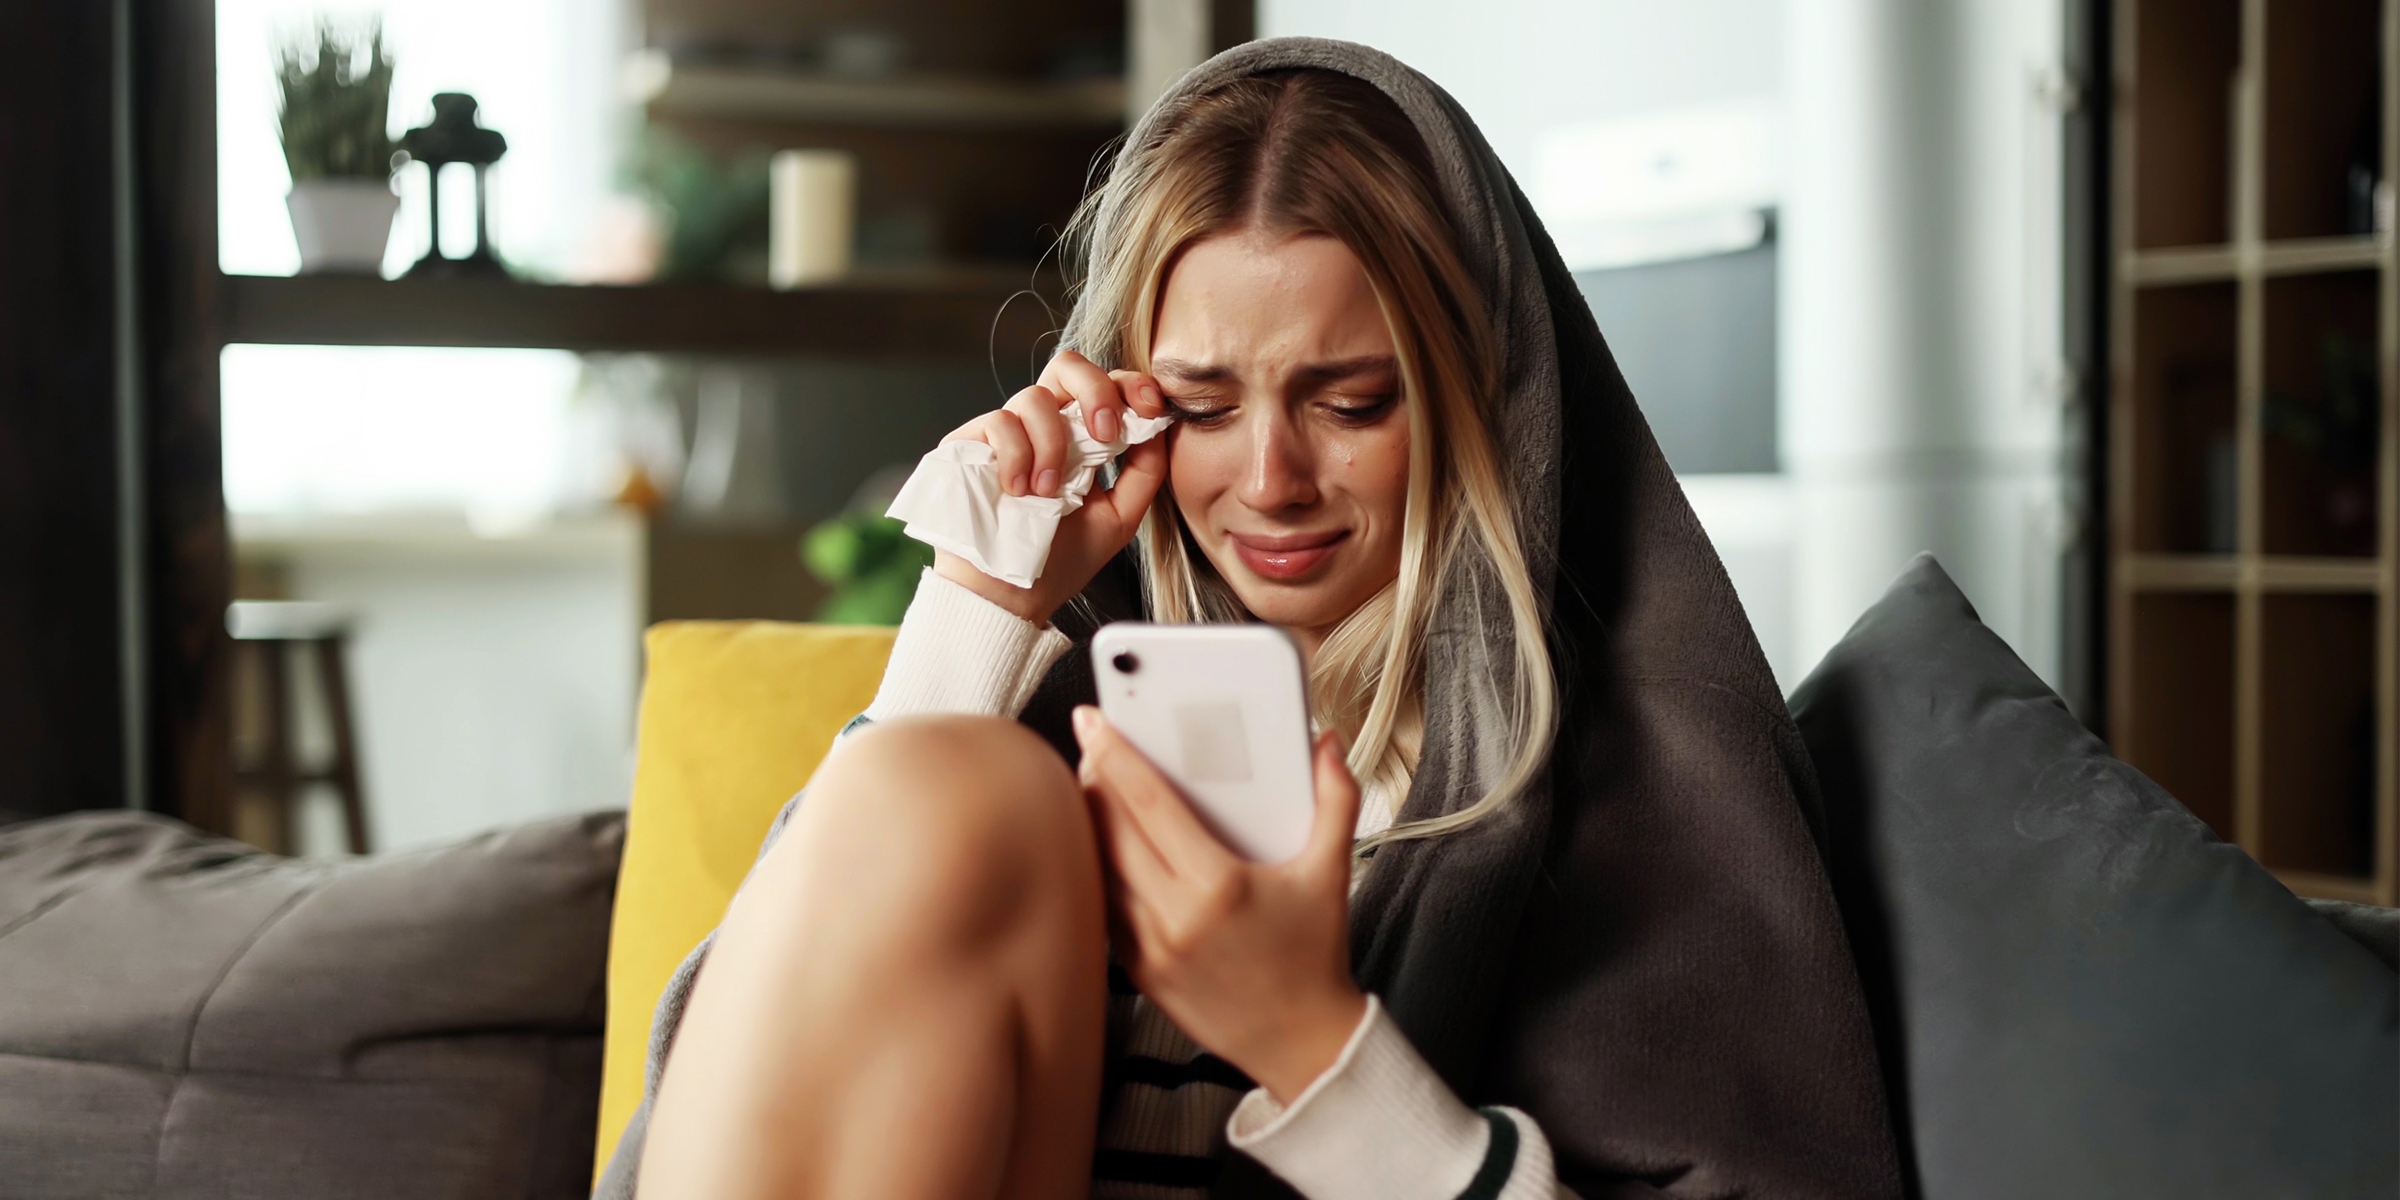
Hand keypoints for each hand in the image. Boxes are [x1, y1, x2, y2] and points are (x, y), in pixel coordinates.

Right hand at [931, 350, 1169, 623]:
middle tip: (1105, 434)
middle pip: (1068, 366)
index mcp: (1079, 438)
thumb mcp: (1119, 517)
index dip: (1130, 385)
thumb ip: (1144, 471)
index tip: (1150, 409)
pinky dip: (1016, 455)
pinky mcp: (969, 443)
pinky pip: (999, 422)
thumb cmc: (1060, 560)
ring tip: (1048, 491)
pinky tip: (1018, 490)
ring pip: (1035, 397)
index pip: (1106, 386)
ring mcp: (1006, 433)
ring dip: (1052, 444)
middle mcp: (1043, 428)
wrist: (1010, 595)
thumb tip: (1160, 425)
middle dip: (1096, 390)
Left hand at [1072, 706, 1367, 1104]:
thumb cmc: (1314, 958)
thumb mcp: (1331, 872)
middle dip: (1095, 781)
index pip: (1149, 804)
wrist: (1301, 1044)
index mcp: (1218, 886)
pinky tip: (1103, 849)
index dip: (1115, 756)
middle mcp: (1174, 918)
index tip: (1094, 722)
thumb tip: (1327, 746)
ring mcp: (1149, 949)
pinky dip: (1098, 873)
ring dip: (1090, 826)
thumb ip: (1336, 800)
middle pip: (1110, 831)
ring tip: (1093, 790)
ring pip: (1098, 870)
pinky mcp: (1137, 972)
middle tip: (1094, 747)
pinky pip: (1102, 908)